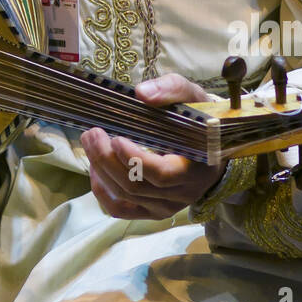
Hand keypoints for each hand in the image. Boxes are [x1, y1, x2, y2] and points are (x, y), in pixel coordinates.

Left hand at [80, 73, 225, 220]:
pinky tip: (95, 169)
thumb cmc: (200, 122)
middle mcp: (180, 195)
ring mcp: (164, 208)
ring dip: (100, 170)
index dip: (134, 159)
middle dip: (106, 159)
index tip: (116, 138)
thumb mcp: (193, 98)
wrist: (212, 149)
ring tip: (89, 143)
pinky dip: (102, 190)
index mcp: (195, 169)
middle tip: (92, 133)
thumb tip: (142, 93)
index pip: (161, 175)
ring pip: (124, 197)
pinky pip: (119, 210)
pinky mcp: (150, 212)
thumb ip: (172, 90)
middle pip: (135, 186)